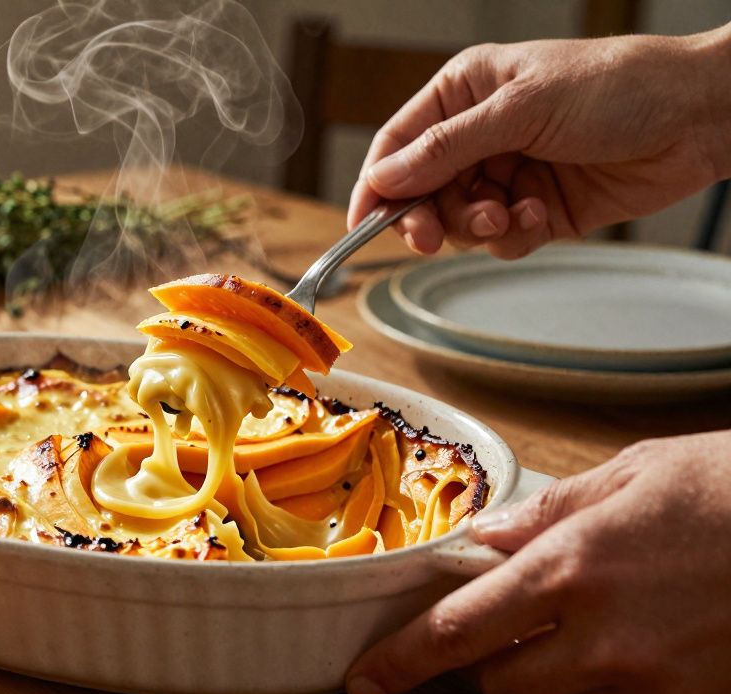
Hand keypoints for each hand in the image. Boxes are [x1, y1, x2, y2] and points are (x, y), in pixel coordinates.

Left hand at [345, 430, 730, 693]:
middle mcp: (599, 635)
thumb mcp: (630, 475)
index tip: (366, 681)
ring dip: (549, 676)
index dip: (401, 662)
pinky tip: (635, 642)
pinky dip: (606, 687)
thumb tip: (486, 540)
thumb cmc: (729, 487)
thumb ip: (547, 513)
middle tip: (512, 622)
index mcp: (568, 567)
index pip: (456, 632)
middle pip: (499, 683)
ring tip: (587, 624)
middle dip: (490, 660)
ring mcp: (648, 681)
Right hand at [348, 25, 730, 257]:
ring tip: (508, 213)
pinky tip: (541, 212)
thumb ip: (446, 149)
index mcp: (464, 94)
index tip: (364, 224)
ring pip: (458, 221)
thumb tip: (384, 179)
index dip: (376, 187)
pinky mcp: (538, 209)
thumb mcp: (520, 109)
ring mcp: (509, 173)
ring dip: (476, 226)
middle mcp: (479, 135)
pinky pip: (501, 239)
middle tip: (432, 237)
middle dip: (428, 216)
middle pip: (421, 192)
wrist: (697, 117)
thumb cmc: (619, 86)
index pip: (399, 146)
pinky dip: (514, 234)